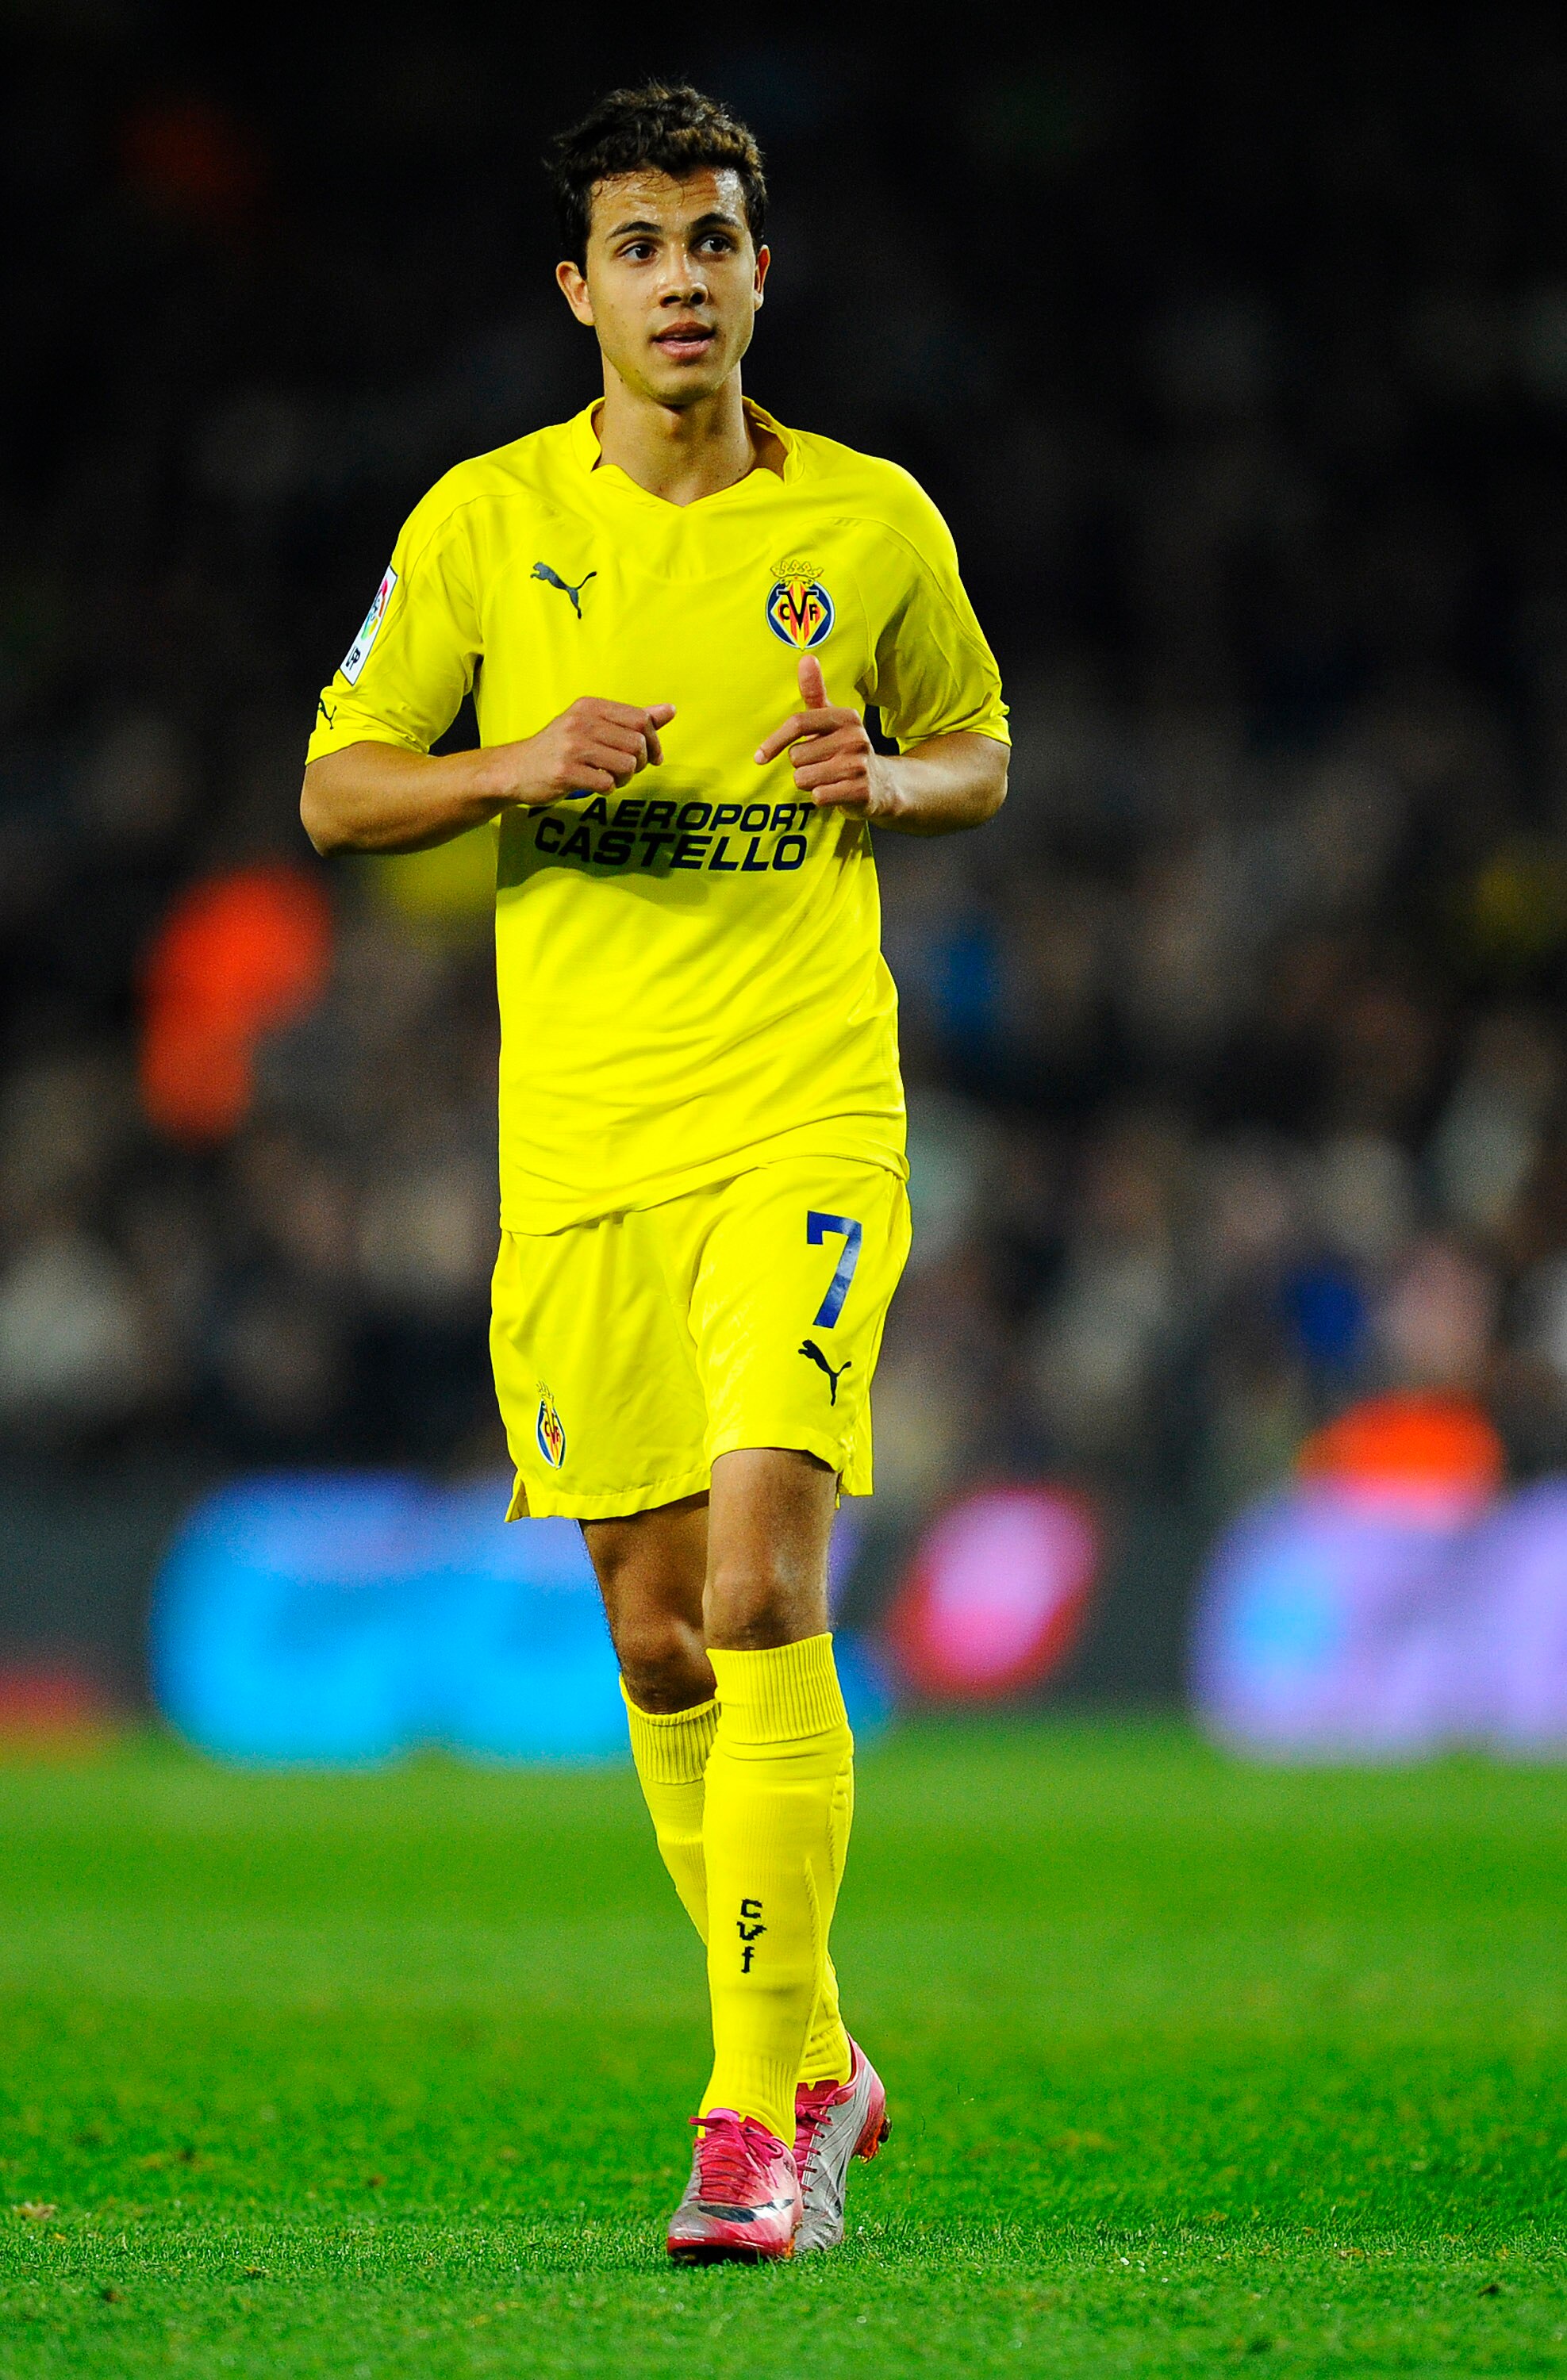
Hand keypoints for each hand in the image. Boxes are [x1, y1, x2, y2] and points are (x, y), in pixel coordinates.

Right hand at [495, 697, 676, 804]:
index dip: (654, 742)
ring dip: (624, 778)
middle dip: (639, 763)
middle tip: (626, 771)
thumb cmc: (560, 748)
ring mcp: (572, 747)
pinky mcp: (565, 772)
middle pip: (637, 744)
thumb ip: (632, 719)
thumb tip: (670, 710)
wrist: (515, 769)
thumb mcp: (592, 725)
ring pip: (626, 764)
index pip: (641, 719)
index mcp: (590, 706)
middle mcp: (581, 722)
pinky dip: (608, 789)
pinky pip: (607, 784)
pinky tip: (595, 786)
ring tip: (610, 778)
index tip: (652, 758)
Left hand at [753, 657, 899, 821]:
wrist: (882, 784)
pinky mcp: (861, 791)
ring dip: (809, 782)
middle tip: (820, 764)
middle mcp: (855, 738)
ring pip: (804, 778)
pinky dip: (821, 797)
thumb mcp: (831, 719)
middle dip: (801, 765)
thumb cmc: (845, 748)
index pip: (798, 724)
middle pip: (796, 756)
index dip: (774, 741)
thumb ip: (815, 691)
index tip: (759, 757)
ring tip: (828, 778)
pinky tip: (835, 791)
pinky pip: (819, 796)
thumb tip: (806, 657)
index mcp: (846, 717)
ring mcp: (859, 766)